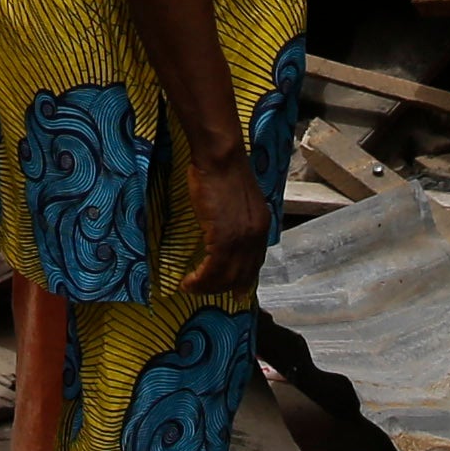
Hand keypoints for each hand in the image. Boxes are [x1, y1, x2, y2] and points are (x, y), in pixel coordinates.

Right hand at [185, 145, 271, 305]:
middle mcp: (256, 236)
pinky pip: (213, 270)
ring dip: (208, 287)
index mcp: (261, 226)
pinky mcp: (224, 238)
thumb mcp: (237, 200)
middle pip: (242, 275)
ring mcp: (242, 238)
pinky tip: (188, 282)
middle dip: (223, 288)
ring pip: (227, 277)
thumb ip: (236, 219)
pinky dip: (200, 281)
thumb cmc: (222, 171)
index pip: (254, 263)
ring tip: (192, 288)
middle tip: (204, 291)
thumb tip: (224, 232)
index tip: (231, 290)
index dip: (242, 279)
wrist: (220, 158)